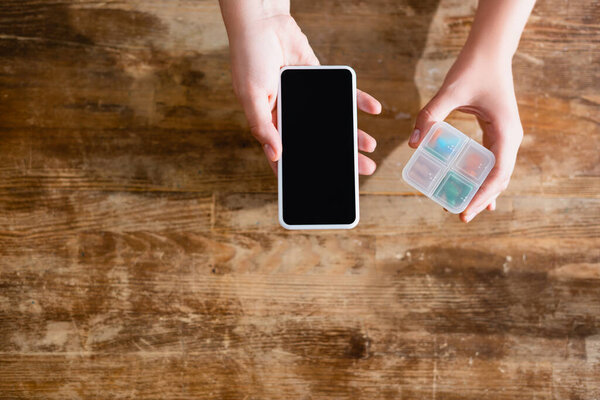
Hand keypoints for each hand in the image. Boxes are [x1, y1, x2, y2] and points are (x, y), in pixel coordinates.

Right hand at [226, 14, 381, 173]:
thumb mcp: (251, 96)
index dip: (302, 170)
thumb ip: (263, 126)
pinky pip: (343, 94)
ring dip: (352, 133)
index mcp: (270, 121)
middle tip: (359, 169)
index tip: (321, 186)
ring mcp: (307, 98)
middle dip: (338, 155)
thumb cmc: (249, 58)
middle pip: (317, 141)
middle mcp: (290, 113)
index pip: (288, 153)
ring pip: (333, 122)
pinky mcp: (321, 80)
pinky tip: (374, 109)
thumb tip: (275, 155)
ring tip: (369, 146)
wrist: (263, 22)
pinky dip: (359, 100)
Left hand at [409, 52, 522, 222]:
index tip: (464, 212)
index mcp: (505, 132)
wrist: (489, 51)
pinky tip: (469, 189)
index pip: (498, 174)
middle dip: (481, 199)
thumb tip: (412, 144)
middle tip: (460, 217)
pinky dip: (480, 177)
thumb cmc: (472, 68)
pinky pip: (490, 161)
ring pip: (497, 172)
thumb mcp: (449, 92)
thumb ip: (429, 116)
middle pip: (499, 178)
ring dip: (482, 191)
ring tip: (464, 209)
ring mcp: (505, 136)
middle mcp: (510, 137)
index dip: (482, 196)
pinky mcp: (496, 132)